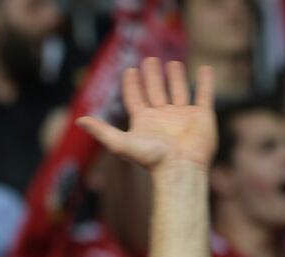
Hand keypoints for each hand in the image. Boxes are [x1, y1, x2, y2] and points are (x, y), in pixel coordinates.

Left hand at [78, 59, 215, 170]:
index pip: (135, 98)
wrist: (180, 168)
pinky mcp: (202, 116)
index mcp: (144, 121)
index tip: (129, 70)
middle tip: (149, 59)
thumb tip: (78, 121)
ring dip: (175, 77)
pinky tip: (205, 69)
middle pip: (155, 91)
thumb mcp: (120, 143)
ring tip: (172, 63)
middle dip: (151, 76)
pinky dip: (205, 82)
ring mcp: (183, 115)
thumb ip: (101, 131)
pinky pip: (204, 94)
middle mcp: (162, 117)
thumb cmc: (151, 158)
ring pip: (178, 91)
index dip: (131, 85)